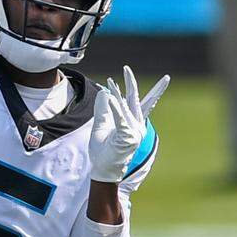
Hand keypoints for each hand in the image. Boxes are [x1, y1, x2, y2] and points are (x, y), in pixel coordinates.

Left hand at [89, 65, 168, 182]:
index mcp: (131, 122)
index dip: (127, 88)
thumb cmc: (103, 149)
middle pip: (136, 99)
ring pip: (126, 107)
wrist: (103, 168)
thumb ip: (103, 109)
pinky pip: (121, 118)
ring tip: (111, 81)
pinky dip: (116, 107)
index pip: (134, 101)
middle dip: (132, 83)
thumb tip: (104, 92)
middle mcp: (135, 125)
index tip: (116, 78)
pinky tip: (111, 96)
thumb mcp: (100, 125)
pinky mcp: (128, 137)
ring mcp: (134, 131)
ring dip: (117, 93)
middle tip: (127, 68)